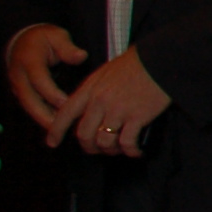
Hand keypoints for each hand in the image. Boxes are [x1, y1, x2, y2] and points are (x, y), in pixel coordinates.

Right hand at [3, 26, 85, 130]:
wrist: (22, 40)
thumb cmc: (44, 38)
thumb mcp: (56, 36)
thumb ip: (67, 48)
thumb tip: (81, 56)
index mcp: (29, 62)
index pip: (40, 82)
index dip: (52, 95)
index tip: (67, 105)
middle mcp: (20, 77)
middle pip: (30, 101)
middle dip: (45, 116)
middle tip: (62, 128)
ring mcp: (18, 86)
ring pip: (29, 107)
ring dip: (43, 120)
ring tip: (60, 133)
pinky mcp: (21, 93)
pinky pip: (31, 107)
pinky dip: (41, 116)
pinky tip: (56, 127)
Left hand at [45, 45, 171, 155]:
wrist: (159, 60)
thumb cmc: (136, 63)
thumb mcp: (106, 72)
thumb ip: (95, 90)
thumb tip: (92, 109)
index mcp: (89, 89)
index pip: (65, 114)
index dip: (56, 131)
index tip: (52, 142)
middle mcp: (99, 102)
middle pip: (84, 134)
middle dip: (89, 147)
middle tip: (98, 149)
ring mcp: (118, 110)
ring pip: (104, 142)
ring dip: (110, 150)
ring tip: (120, 149)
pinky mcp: (137, 117)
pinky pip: (127, 142)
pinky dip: (131, 151)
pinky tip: (136, 151)